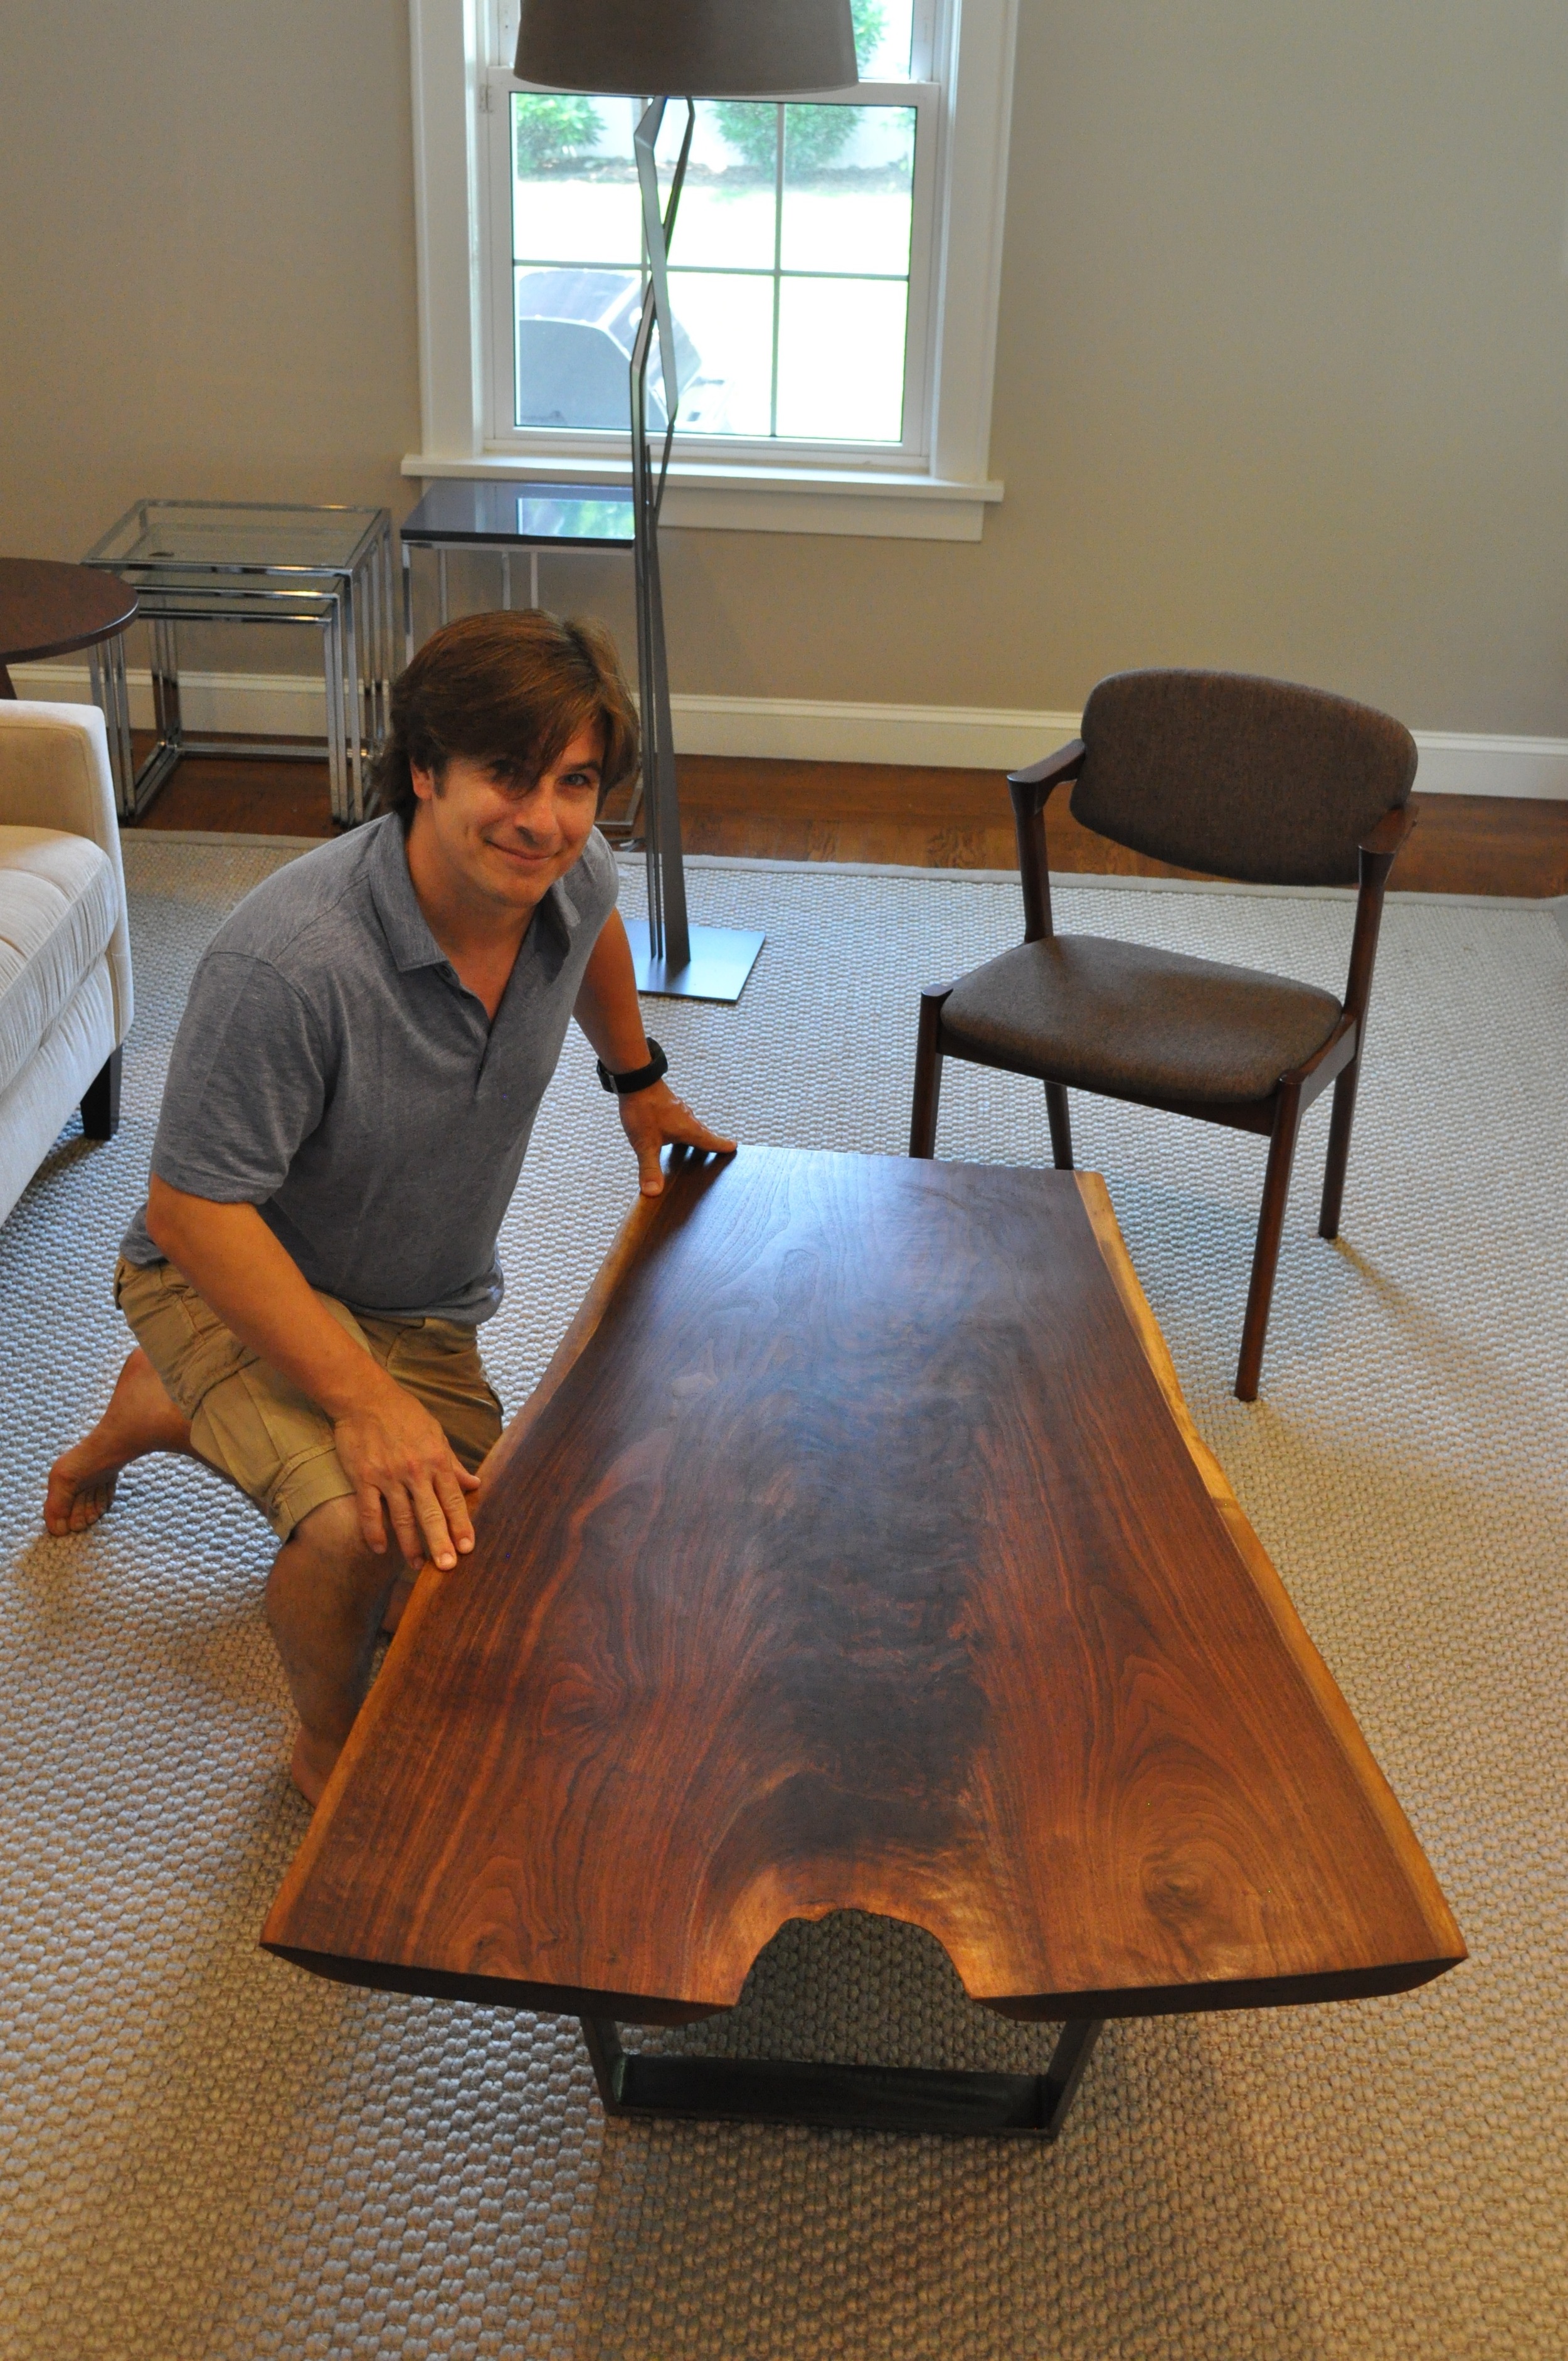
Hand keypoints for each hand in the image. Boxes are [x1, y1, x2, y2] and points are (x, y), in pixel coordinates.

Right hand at [330, 1371, 481, 1571]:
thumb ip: (454, 1463)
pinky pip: (369, 1512)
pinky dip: (374, 1533)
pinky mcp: (363, 1478)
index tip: (467, 1548)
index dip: (461, 1525)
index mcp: (436, 1460)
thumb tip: (476, 1484)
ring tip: (416, 1564)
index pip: (453, 1500)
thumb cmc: (405, 1415)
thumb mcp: (436, 1434)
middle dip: (440, 1542)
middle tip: (447, 1567)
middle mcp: (415, 1471)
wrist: (366, 1398)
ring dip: (409, 1545)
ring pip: (401, 1518)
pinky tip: (379, 1549)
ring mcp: (388, 1476)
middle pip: (430, 1514)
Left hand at [617, 1080, 736, 1195]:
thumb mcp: (645, 1144)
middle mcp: (687, 1118)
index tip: (734, 1148)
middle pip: (704, 1133)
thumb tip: (653, 1193)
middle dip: (711, 1142)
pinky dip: (684, 1128)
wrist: (634, 1079)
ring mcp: (678, 1110)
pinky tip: (674, 1130)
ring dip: (697, 1135)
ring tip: (698, 1143)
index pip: (710, 1141)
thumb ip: (649, 1168)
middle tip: (721, 1148)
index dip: (721, 1146)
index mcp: (688, 1129)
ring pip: (692, 1126)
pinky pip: (682, 1119)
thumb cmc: (642, 1110)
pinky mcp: (668, 1104)